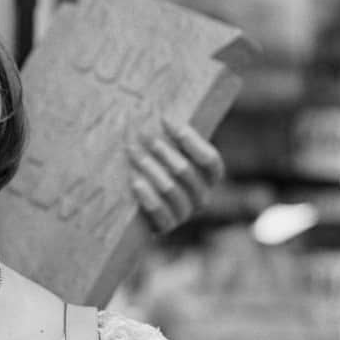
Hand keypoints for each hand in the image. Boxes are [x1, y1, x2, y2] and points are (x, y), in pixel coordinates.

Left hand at [128, 117, 223, 234]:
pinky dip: (148, 197)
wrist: (129, 207)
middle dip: (163, 150)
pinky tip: (135, 182)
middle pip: (187, 172)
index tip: (165, 120)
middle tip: (142, 134)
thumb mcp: (162, 150)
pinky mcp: (165, 227)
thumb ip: (167, 135)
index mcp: (207, 177)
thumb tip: (162, 112)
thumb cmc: (150, 167)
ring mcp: (184, 214)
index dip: (190, 140)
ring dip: (151, 169)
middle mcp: (201, 197)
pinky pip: (161, 215)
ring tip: (133, 153)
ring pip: (172, 190)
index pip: (210, 160)